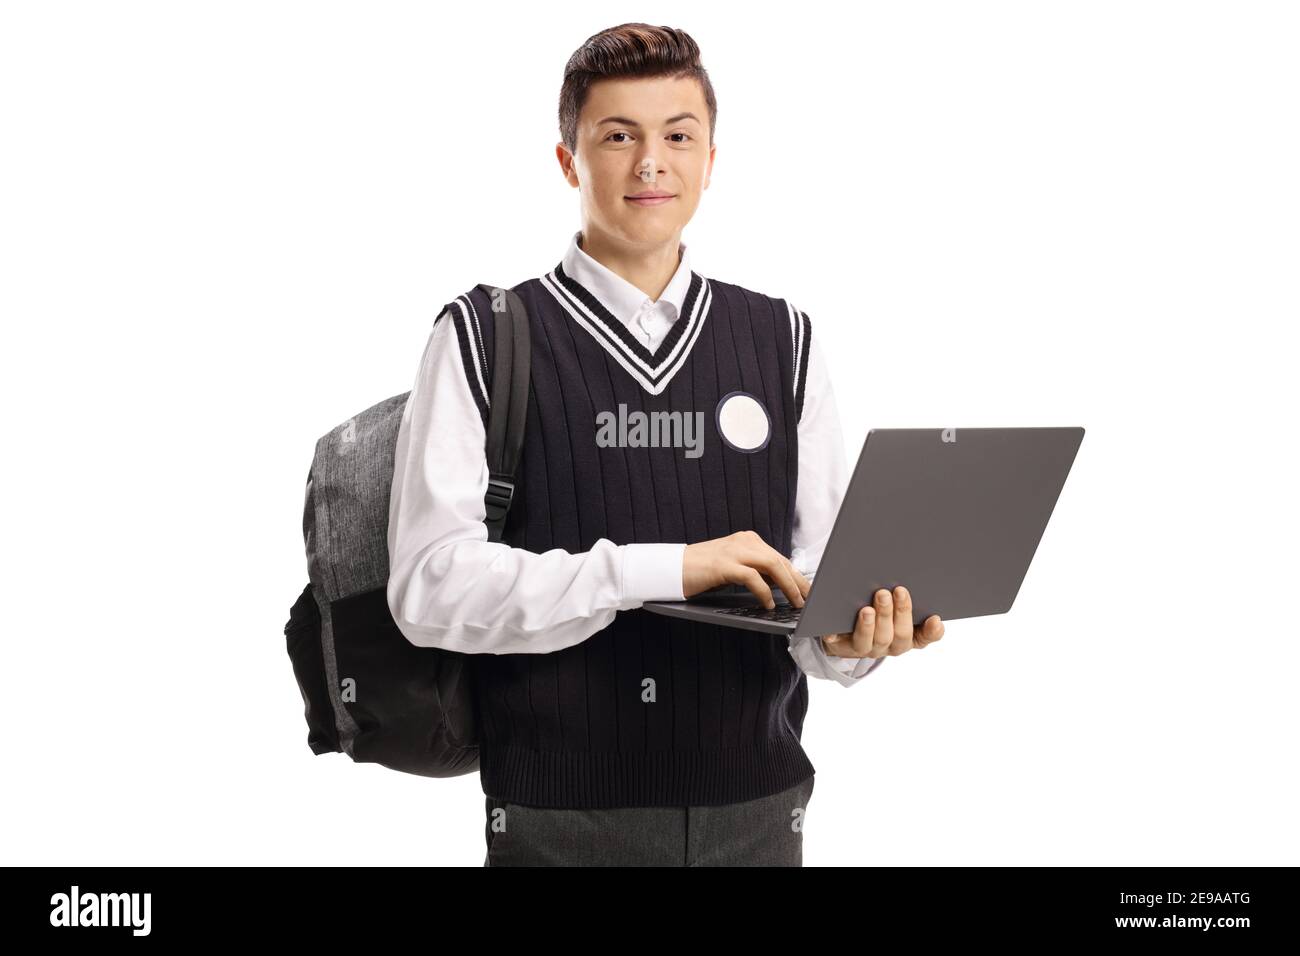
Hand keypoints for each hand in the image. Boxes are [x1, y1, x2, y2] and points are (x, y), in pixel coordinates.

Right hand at [682, 530, 810, 609]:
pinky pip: (753, 577)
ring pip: (772, 565)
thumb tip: (780, 585)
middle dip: (798, 582)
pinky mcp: (723, 565)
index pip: (780, 557)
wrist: (672, 568)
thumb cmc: (702, 571)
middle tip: (808, 599)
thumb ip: (755, 571)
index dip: (797, 575)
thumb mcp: (734, 567)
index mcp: (748, 540)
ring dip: (788, 586)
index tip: (808, 590)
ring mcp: (734, 551)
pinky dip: (764, 592)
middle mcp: (744, 541)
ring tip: (795, 602)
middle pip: (780, 560)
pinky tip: (769, 603)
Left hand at [821, 586, 944, 658]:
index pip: (924, 637)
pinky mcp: (841, 646)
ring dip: (870, 625)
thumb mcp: (893, 602)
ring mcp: (866, 647)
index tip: (935, 618)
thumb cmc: (876, 609)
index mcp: (907, 635)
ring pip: (872, 641)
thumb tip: (909, 570)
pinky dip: (834, 636)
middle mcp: (889, 645)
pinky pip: (837, 642)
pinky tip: (831, 630)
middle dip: (898, 613)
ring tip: (867, 609)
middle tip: (895, 591)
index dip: (931, 631)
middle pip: (898, 635)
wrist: (842, 629)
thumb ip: (902, 594)